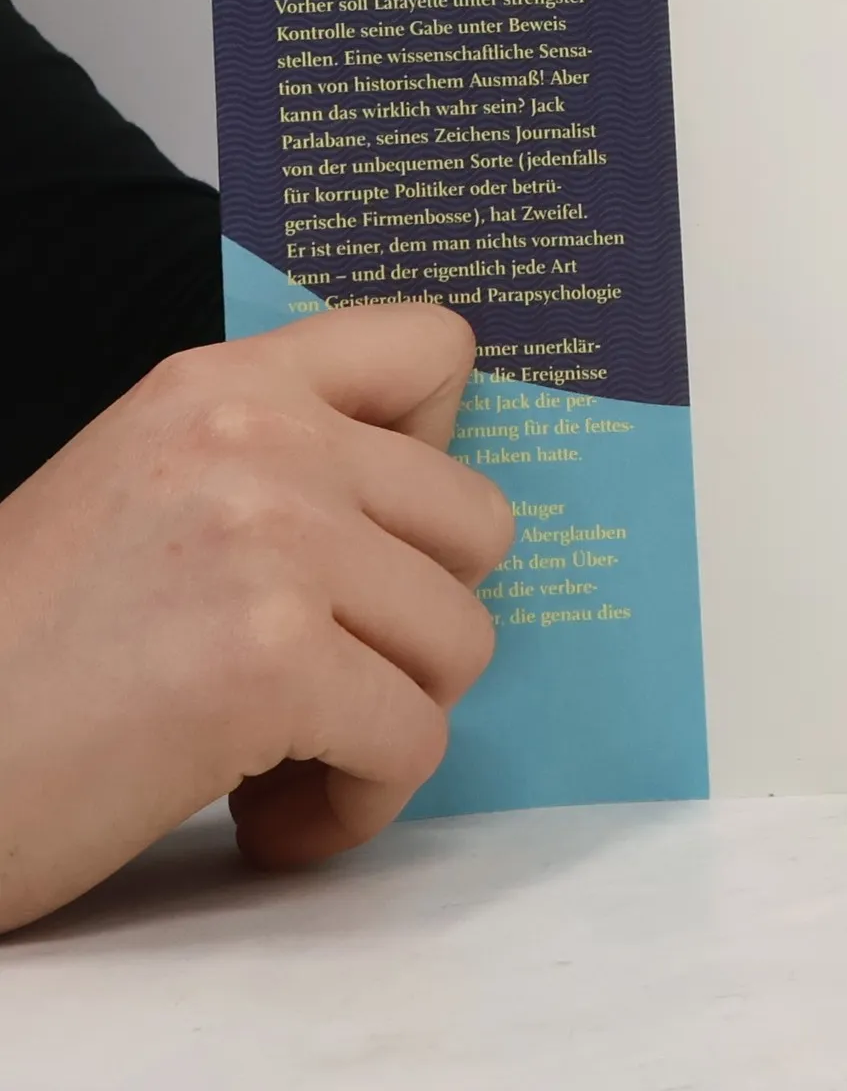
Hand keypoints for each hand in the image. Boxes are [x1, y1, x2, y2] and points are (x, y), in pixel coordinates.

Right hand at [0, 303, 511, 932]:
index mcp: (226, 385)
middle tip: (327, 673)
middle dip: (418, 620)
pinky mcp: (270, 664)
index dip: (440, 448)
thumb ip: (278, 468)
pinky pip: (413, 744)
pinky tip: (267, 820)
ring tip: (281, 756)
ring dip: (387, 721)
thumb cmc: (26, 655)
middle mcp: (261, 438)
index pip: (431, 346)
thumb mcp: (148, 488)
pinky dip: (354, 805)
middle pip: (481, 523)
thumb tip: (427, 519)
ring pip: (462, 643)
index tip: (379, 532)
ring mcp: (273, 542)